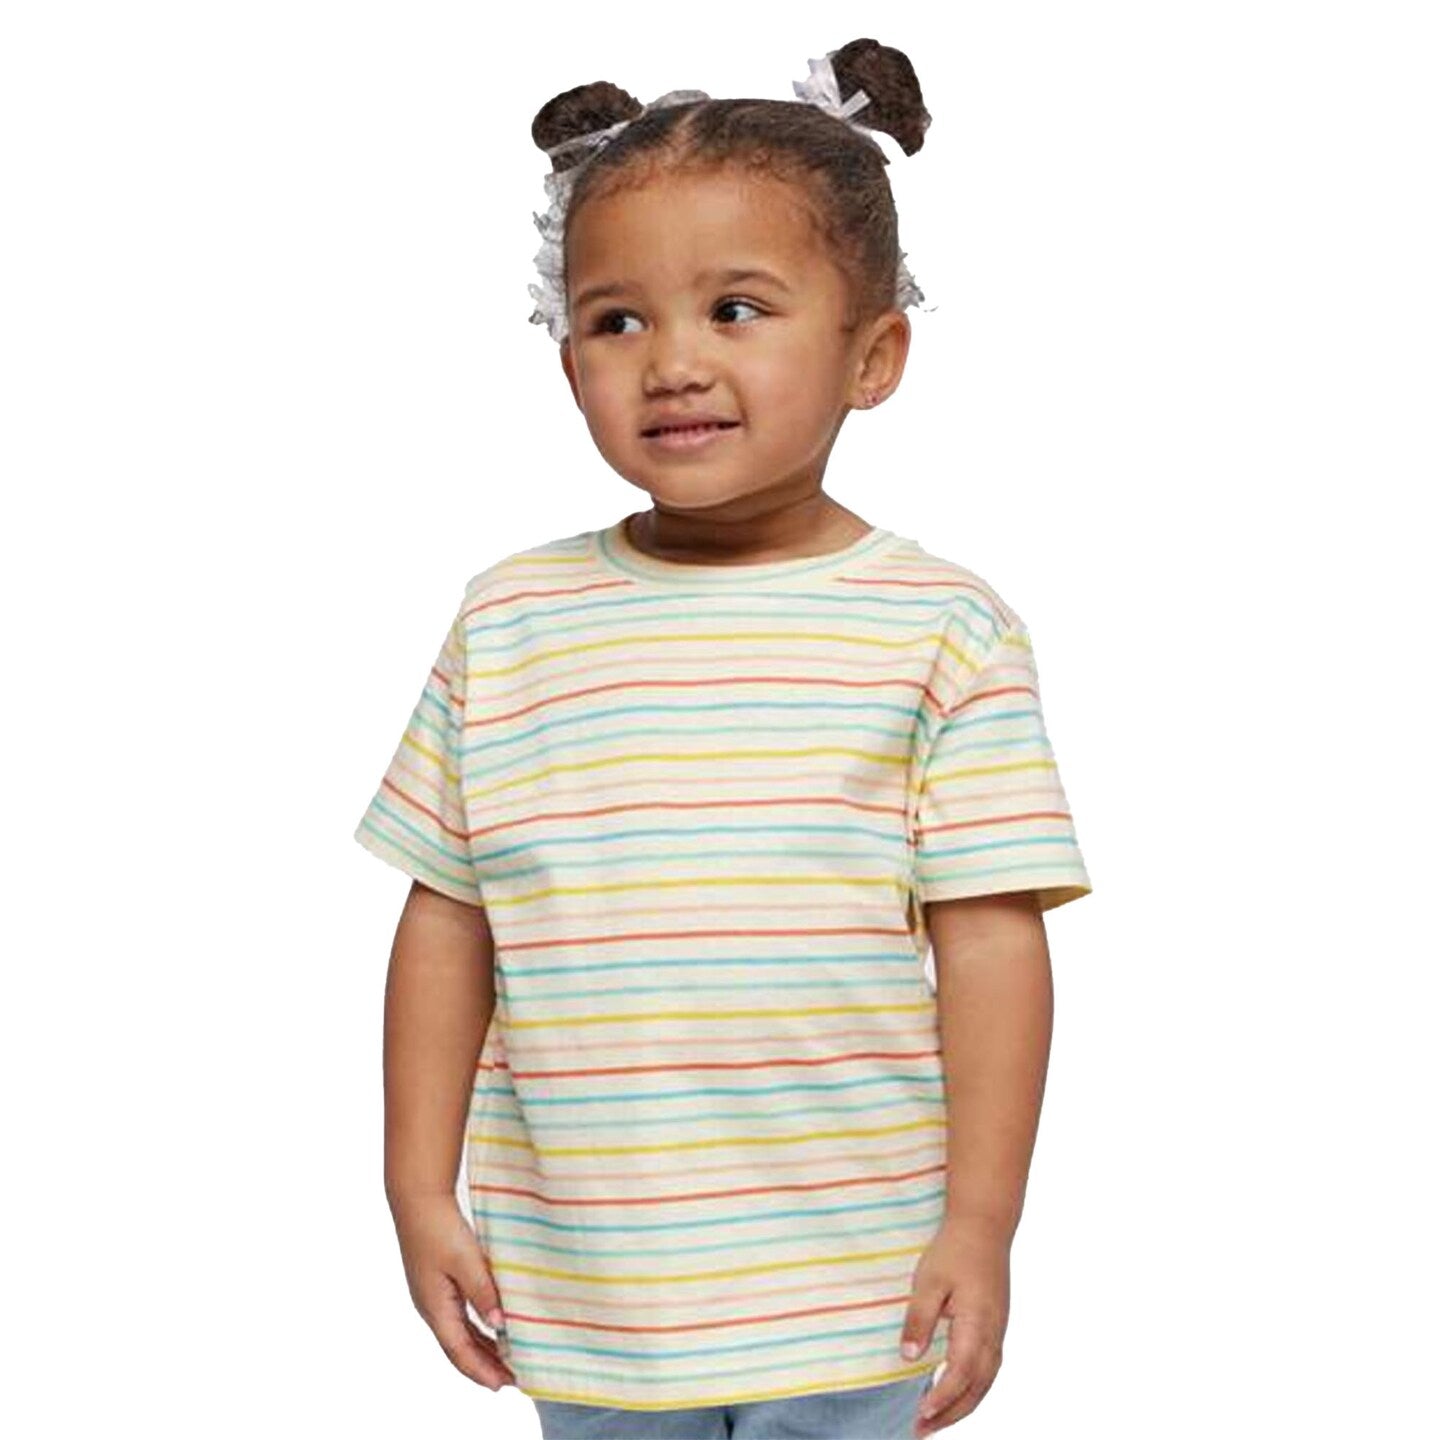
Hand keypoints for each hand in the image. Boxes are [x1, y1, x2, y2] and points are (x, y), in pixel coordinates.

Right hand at [390, 1189, 517, 1391]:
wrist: (418, 1199)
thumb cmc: (439, 1227)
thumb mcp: (465, 1259)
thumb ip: (483, 1292)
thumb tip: (500, 1325)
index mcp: (435, 1307)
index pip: (460, 1351)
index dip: (482, 1370)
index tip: (504, 1384)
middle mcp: (431, 1307)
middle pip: (459, 1348)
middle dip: (484, 1365)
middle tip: (512, 1378)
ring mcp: (433, 1296)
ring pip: (459, 1333)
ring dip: (482, 1348)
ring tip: (506, 1360)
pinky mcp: (437, 1283)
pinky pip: (459, 1316)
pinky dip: (477, 1329)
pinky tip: (493, 1328)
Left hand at [899, 1215, 1010, 1435]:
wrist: (985, 1227)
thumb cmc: (954, 1250)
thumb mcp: (929, 1280)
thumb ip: (919, 1319)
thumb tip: (908, 1358)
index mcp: (978, 1324)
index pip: (961, 1374)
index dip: (941, 1399)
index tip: (920, 1415)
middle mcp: (994, 1335)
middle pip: (977, 1388)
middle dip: (950, 1413)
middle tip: (921, 1430)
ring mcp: (998, 1332)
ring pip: (985, 1382)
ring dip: (962, 1405)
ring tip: (935, 1421)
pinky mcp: (996, 1327)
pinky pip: (987, 1369)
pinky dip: (971, 1389)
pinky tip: (954, 1392)